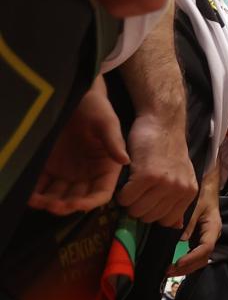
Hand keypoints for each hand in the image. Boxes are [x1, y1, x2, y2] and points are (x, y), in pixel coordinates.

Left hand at [29, 77, 128, 214]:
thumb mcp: (106, 122)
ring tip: (37, 201)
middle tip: (52, 205)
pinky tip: (29, 195)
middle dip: (65, 205)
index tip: (76, 204)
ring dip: (49, 203)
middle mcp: (88, 174)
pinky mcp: (50, 167)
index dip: (90, 202)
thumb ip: (113, 141)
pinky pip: (42, 186)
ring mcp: (68, 172)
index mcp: (106, 167)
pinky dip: (35, 193)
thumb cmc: (94, 106)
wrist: (71, 94)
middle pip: (78, 198)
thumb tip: (125, 161)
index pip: (102, 192)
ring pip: (59, 196)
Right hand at [117, 112, 197, 226]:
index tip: (146, 201)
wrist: (162, 123)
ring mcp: (164, 183)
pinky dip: (121, 193)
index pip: (167, 222)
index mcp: (189, 192)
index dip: (152, 213)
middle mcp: (179, 190)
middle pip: (150, 218)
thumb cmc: (168, 150)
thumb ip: (178, 201)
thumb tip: (176, 227)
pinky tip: (126, 181)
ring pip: (137, 210)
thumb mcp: (182, 176)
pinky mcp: (147, 176)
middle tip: (136, 192)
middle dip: (138, 208)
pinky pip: (126, 198)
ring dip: (129, 201)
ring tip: (131, 186)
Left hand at [169, 170, 220, 275]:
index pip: (206, 248)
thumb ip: (190, 222)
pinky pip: (195, 254)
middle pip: (204, 258)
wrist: (207, 188)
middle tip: (169, 271)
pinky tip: (174, 264)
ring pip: (200, 259)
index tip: (177, 263)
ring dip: (186, 267)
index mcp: (213, 227)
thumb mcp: (196, 205)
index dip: (192, 257)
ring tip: (169, 271)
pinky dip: (186, 261)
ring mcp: (206, 239)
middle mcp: (212, 236)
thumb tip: (181, 239)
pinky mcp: (200, 239)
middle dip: (187, 267)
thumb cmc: (202, 194)